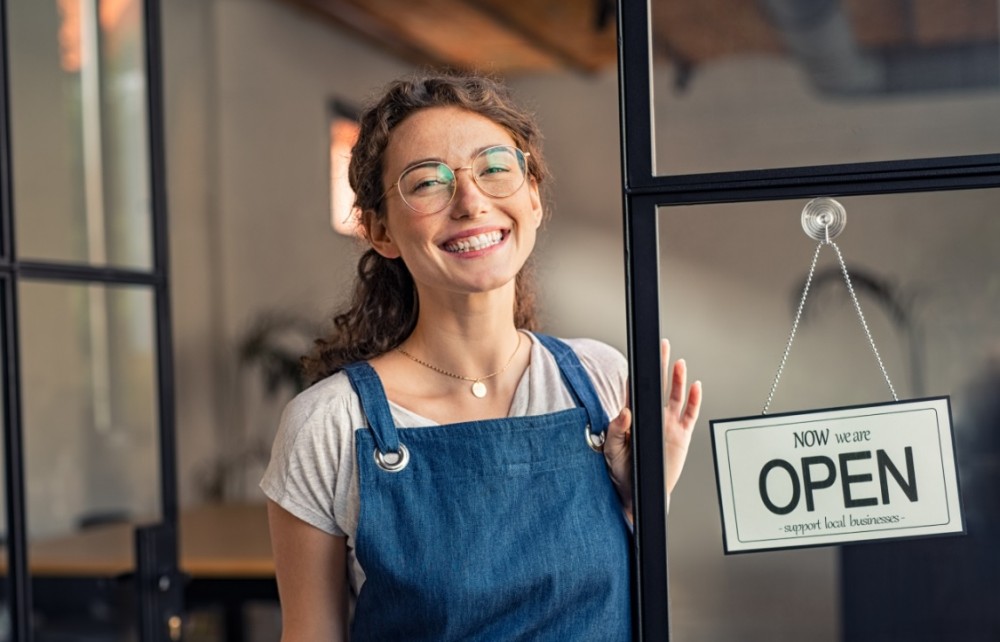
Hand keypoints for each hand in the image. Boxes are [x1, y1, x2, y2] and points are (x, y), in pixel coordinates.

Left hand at [605, 339, 702, 520]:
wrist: (638, 493)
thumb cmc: (622, 471)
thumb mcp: (613, 450)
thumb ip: (617, 430)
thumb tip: (624, 412)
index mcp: (634, 417)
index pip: (636, 388)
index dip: (639, 372)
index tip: (641, 354)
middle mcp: (652, 417)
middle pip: (658, 385)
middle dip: (660, 365)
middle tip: (663, 346)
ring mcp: (668, 425)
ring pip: (674, 396)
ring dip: (677, 380)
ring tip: (679, 363)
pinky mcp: (681, 435)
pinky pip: (690, 414)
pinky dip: (694, 400)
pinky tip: (695, 387)